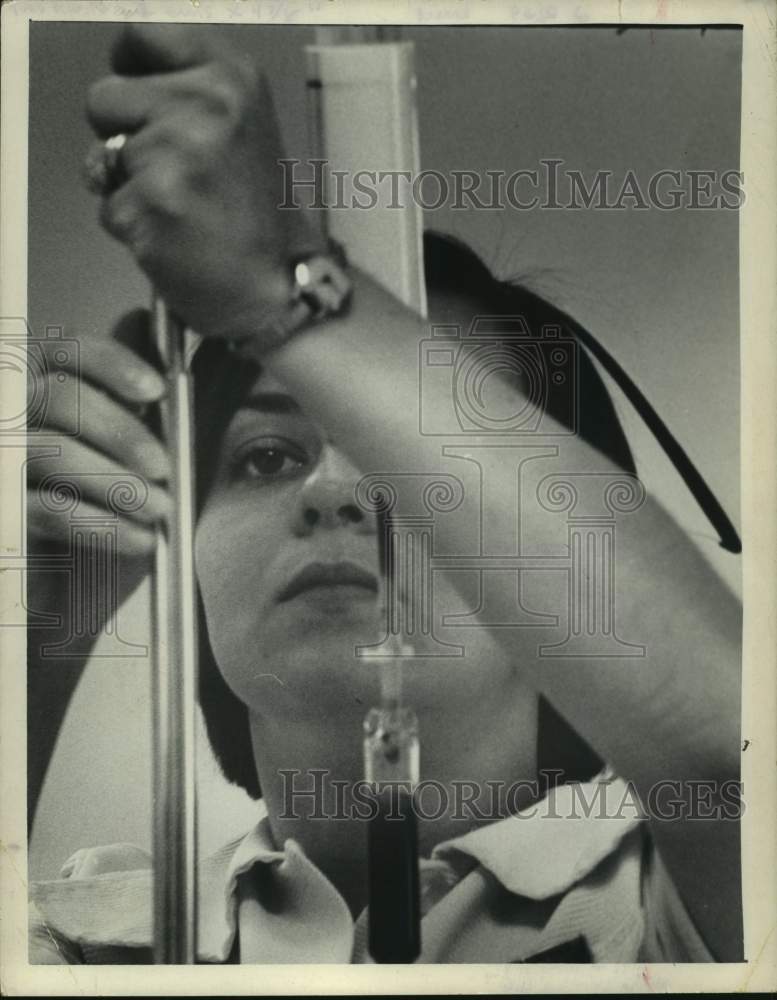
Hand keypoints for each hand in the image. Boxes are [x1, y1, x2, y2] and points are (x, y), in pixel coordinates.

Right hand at [27, 311, 170, 630]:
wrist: (62, 599)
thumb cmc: (98, 515)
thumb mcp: (125, 460)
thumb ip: (138, 412)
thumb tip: (170, 367)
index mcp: (40, 387)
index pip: (67, 350)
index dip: (111, 362)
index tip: (155, 390)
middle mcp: (12, 415)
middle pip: (58, 396)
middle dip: (121, 431)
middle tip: (163, 467)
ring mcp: (4, 460)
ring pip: (52, 451)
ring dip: (118, 482)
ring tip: (159, 509)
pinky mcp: (3, 512)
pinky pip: (46, 509)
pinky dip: (101, 524)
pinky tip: (138, 539)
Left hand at [86, 25, 319, 342]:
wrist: (278, 286)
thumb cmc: (253, 211)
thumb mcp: (240, 126)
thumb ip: (188, 95)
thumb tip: (120, 86)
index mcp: (232, 78)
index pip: (140, 37)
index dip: (130, 74)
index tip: (146, 108)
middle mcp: (208, 104)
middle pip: (103, 98)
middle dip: (123, 137)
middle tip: (174, 174)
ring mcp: (178, 153)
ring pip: (100, 158)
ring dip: (127, 187)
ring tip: (178, 209)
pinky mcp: (153, 202)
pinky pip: (108, 208)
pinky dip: (132, 228)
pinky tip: (174, 238)